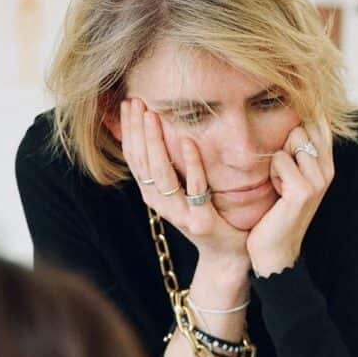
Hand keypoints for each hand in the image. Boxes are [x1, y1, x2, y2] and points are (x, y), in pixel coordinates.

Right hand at [119, 98, 248, 273]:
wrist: (228, 255)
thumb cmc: (208, 216)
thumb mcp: (184, 190)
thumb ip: (172, 166)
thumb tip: (159, 132)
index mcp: (153, 195)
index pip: (134, 158)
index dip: (129, 131)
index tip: (129, 104)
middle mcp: (160, 205)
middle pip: (142, 162)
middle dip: (138, 130)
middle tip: (137, 101)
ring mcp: (180, 214)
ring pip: (161, 173)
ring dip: (156, 142)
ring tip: (154, 115)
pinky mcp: (201, 221)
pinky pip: (195, 188)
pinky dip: (190, 163)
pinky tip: (187, 141)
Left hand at [247, 121, 334, 275]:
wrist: (275, 249)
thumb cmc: (278, 210)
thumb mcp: (292, 176)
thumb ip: (298, 149)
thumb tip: (293, 117)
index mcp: (328, 165)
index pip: (321, 123)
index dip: (304, 118)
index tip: (292, 133)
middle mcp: (328, 171)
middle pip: (302, 127)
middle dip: (284, 145)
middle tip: (283, 175)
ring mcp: (318, 180)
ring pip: (291, 140)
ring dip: (277, 161)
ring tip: (280, 184)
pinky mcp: (303, 190)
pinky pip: (280, 159)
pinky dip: (272, 174)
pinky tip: (277, 193)